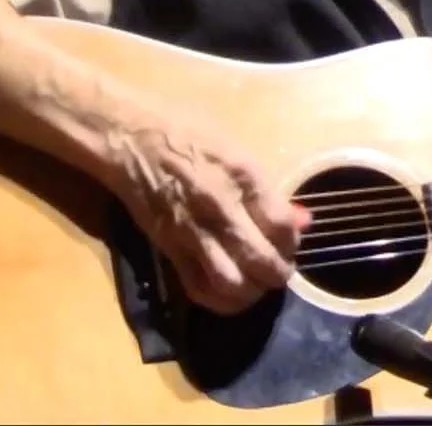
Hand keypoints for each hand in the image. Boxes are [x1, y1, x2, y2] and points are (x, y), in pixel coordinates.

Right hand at [109, 114, 310, 315]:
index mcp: (243, 176)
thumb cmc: (186, 132)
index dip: (293, 241)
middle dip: (278, 274)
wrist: (130, 137)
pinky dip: (218, 299)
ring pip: (232, 284)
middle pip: (262, 261)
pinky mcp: (168, 247)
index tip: (289, 242)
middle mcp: (221, 207)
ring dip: (250, 291)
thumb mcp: (236, 149)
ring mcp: (193, 230)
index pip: (282, 226)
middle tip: (278, 271)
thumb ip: (267, 190)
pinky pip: (198, 288)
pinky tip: (226, 290)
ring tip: (254, 283)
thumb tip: (302, 219)